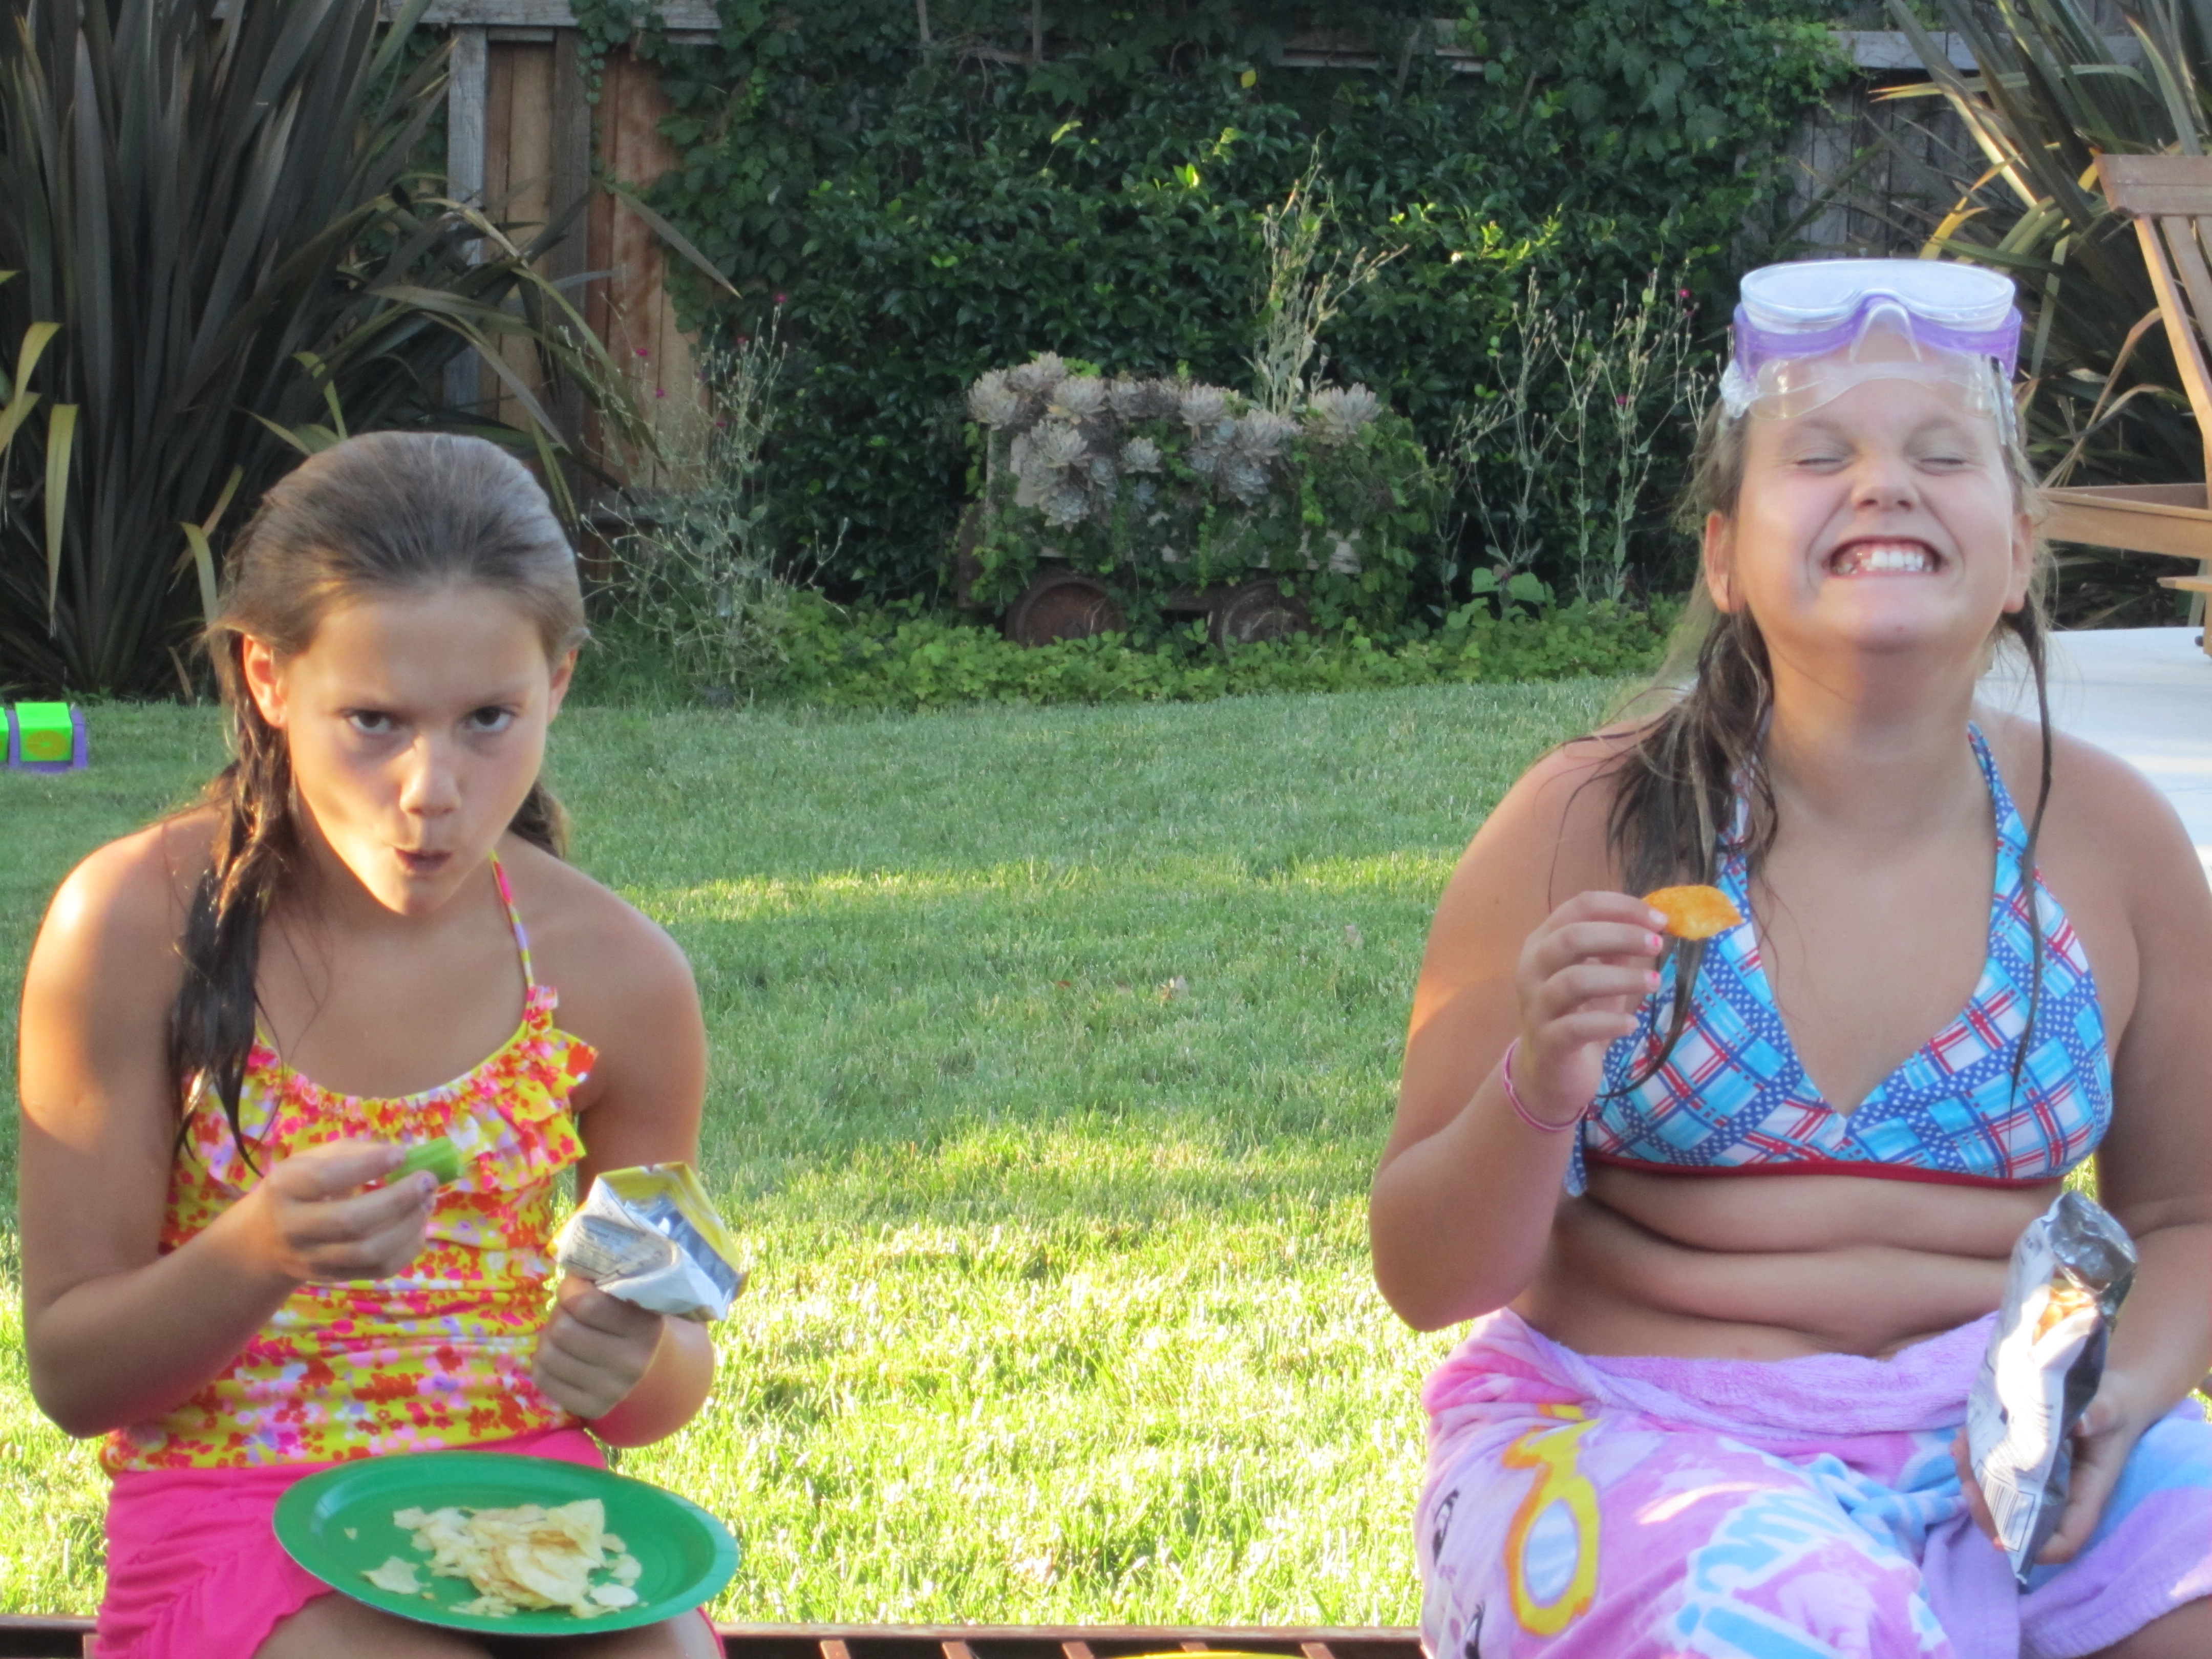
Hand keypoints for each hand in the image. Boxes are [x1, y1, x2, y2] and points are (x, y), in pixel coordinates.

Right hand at [247, 1140, 434, 1283]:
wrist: (266, 1239)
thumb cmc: (300, 1188)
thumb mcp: (314, 1160)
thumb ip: (355, 1152)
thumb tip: (403, 1155)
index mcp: (284, 1188)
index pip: (324, 1178)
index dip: (366, 1166)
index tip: (401, 1155)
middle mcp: (293, 1229)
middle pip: (350, 1221)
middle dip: (397, 1200)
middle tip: (427, 1181)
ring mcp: (313, 1260)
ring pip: (369, 1252)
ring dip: (408, 1225)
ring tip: (428, 1201)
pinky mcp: (335, 1279)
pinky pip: (379, 1270)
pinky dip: (408, 1248)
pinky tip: (418, 1226)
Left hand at [532, 1274, 665, 1420]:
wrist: (651, 1366)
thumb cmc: (631, 1318)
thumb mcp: (630, 1297)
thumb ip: (604, 1285)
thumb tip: (566, 1280)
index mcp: (644, 1328)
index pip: (585, 1305)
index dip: (569, 1290)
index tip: (574, 1288)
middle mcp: (631, 1364)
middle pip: (563, 1331)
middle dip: (558, 1315)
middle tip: (567, 1312)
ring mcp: (611, 1391)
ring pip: (548, 1356)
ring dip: (547, 1338)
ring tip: (561, 1333)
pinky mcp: (591, 1409)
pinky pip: (543, 1379)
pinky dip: (542, 1362)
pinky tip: (559, 1355)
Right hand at [1511, 890, 1667, 1126]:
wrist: (1550, 1073)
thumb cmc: (1578, 1015)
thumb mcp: (1599, 974)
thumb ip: (1616, 948)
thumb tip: (1652, 922)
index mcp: (1543, 942)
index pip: (1579, 907)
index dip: (1622, 907)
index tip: (1659, 919)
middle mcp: (1532, 968)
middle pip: (1572, 937)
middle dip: (1621, 935)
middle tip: (1657, 945)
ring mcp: (1536, 1006)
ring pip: (1573, 981)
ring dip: (1621, 978)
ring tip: (1655, 984)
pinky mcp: (1547, 1042)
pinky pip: (1576, 1027)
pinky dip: (1609, 1023)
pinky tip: (1631, 1025)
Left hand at [1948, 1374, 2148, 1563]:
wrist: (2109, 1393)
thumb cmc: (2116, 1407)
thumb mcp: (2112, 1408)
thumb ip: (2099, 1416)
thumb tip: (2081, 1422)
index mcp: (2086, 1495)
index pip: (2063, 1541)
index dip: (2032, 1548)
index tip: (2000, 1541)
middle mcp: (2059, 1494)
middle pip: (2019, 1523)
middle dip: (1987, 1511)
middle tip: (1967, 1484)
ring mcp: (2037, 1478)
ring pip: (1999, 1496)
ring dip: (1972, 1481)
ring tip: (1959, 1450)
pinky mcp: (2022, 1458)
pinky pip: (1993, 1468)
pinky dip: (1973, 1458)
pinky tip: (1963, 1436)